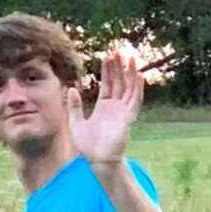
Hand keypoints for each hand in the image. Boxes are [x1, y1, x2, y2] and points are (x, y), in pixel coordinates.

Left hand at [67, 51, 143, 166]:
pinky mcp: (128, 118)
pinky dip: (138, 88)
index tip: (107, 57)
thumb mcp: (76, 122)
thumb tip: (71, 88)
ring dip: (130, 73)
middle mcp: (115, 107)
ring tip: (130, 58)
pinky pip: (135, 100)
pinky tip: (138, 75)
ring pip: (129, 88)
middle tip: (118, 51)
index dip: (108, 71)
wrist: (97, 160)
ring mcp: (123, 112)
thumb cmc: (87, 145)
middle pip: (119, 82)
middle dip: (119, 67)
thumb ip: (74, 105)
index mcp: (104, 107)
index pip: (108, 84)